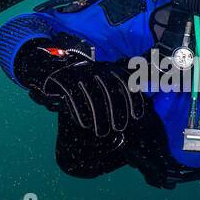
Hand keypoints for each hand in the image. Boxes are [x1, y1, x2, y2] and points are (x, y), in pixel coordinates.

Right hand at [14, 39, 145, 137]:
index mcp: (108, 67)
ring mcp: (79, 73)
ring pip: (93, 96)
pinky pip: (73, 96)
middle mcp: (95, 68)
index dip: (133, 99)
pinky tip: (85, 124)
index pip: (124, 82)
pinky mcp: (64, 79)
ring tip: (103, 132)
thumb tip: (144, 86)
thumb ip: (123, 84)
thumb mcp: (105, 79)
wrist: (54, 68)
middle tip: (120, 128)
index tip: (137, 116)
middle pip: (110, 90)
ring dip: (99, 116)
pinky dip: (80, 112)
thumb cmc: (86, 81)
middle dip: (117, 111)